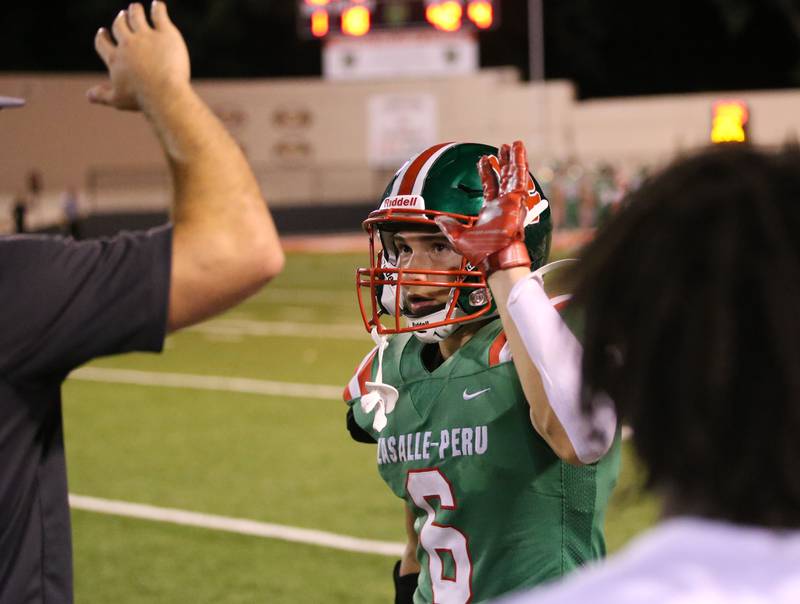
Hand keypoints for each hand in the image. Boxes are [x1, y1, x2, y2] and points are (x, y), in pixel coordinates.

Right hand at [87, 2, 189, 111]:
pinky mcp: (166, 33)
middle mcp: (128, 44)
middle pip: (119, 26)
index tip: (103, 32)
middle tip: (122, 16)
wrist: (164, 93)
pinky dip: (157, 8)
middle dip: (119, 20)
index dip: (103, 37)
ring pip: (136, 16)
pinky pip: (158, 14)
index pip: (103, 43)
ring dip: (134, 11)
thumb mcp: (118, 100)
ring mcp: (146, 36)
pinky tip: (157, 6)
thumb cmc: (141, 99)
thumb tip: (88, 95)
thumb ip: (102, 95)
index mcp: (115, 59)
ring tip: (135, 8)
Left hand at [435, 140, 532, 273]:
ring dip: (514, 159)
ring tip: (514, 144)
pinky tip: (519, 151)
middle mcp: (503, 204)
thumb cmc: (481, 252)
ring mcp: (511, 202)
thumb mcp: (458, 237)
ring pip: (514, 175)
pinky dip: (520, 164)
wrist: (494, 259)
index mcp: (492, 211)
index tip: (484, 159)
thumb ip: (449, 226)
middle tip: (503, 148)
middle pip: (505, 178)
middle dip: (503, 162)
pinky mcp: (517, 201)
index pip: (490, 186)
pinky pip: (520, 179)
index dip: (487, 172)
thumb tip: (437, 219)